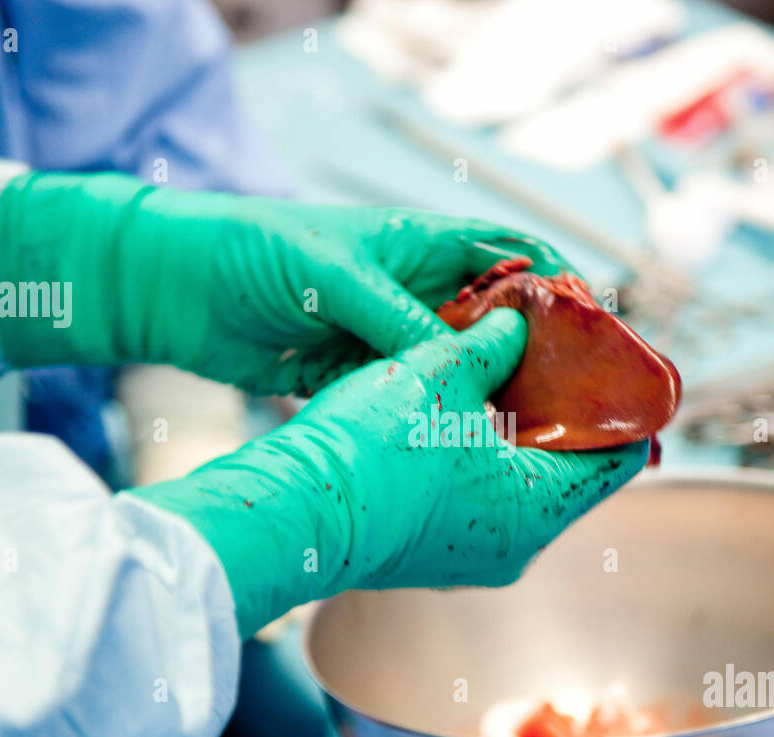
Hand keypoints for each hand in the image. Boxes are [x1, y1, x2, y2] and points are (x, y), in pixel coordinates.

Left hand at [0, 171, 575, 394]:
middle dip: (538, 359)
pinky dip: (441, 423)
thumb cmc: (255, 250)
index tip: (597, 330)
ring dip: (492, 399)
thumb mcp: (334, 277)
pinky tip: (464, 454)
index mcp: (425, 246)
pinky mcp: (358, 377)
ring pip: (461, 371)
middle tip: (573, 406)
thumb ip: (396, 319)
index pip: (515, 257)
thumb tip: (457, 367)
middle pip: (499, 324)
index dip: (561, 286)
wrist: (176, 285)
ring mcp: (389, 337)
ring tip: (528, 441)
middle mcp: (417, 291)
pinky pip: (415, 402)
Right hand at [126, 308, 646, 631]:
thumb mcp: (440, 373)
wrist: (290, 512)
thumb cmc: (368, 450)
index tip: (624, 373)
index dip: (625, 410)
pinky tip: (461, 419)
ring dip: (520, 438)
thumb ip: (491, 344)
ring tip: (510, 379)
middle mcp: (514, 549)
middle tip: (560, 361)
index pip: (616, 461)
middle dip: (566, 415)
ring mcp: (470, 561)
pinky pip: (479, 505)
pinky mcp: (430, 557)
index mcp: (537, 509)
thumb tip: (517, 324)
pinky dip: (482, 464)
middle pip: (568, 475)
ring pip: (519, 490)